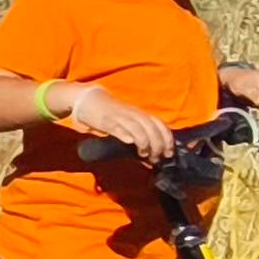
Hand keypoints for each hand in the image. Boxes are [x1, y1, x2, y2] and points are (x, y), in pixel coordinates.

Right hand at [56, 83, 176, 160]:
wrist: (89, 100)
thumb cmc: (112, 113)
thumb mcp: (130, 120)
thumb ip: (141, 132)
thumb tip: (154, 152)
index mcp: (141, 114)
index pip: (160, 125)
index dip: (167, 139)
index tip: (168, 153)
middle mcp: (134, 114)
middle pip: (151, 128)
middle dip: (157, 145)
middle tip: (155, 158)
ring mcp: (120, 117)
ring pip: (137, 128)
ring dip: (143, 142)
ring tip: (143, 154)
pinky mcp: (106, 120)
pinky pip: (116, 127)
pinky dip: (124, 134)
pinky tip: (129, 142)